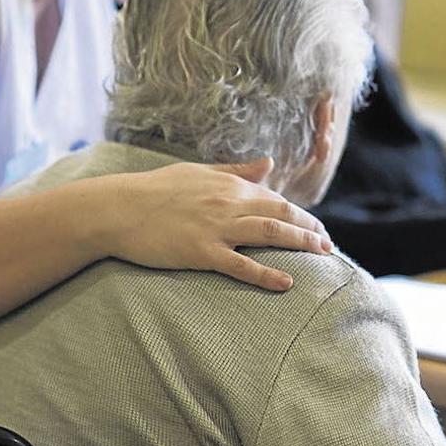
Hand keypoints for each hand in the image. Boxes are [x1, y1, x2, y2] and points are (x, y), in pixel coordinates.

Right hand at [100, 157, 332, 290]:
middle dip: (310, 229)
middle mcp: (228, 203)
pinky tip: (287, 283)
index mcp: (228, 184)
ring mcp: (216, 228)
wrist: (118, 209)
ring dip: (301, 244)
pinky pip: (241, 265)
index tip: (314, 226)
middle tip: (328, 244)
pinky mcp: (201, 252)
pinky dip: (267, 275)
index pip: (274, 198)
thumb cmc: (154, 190)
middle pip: (281, 214)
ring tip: (321, 256)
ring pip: (270, 234)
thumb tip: (268, 162)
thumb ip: (236, 170)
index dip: (299, 213)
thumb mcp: (198, 172)